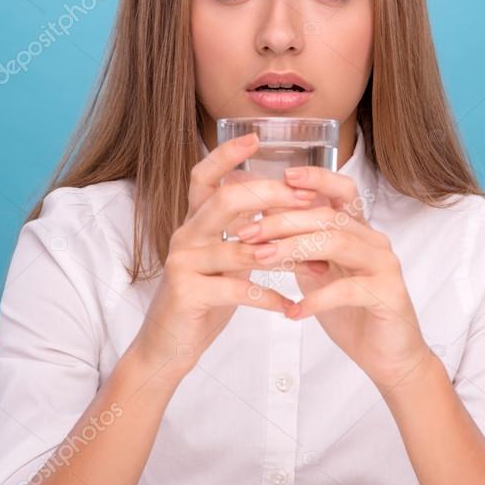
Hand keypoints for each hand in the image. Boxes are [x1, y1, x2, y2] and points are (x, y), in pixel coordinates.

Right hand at [133, 133, 317, 375]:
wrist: (165, 346)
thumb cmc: (202, 301)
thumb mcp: (222, 260)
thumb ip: (242, 232)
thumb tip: (281, 204)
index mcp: (193, 223)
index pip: (204, 177)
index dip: (227, 155)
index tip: (256, 138)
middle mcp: (185, 235)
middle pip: (227, 200)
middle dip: (271, 196)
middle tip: (308, 200)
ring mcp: (183, 263)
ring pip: (239, 248)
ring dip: (284, 255)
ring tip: (318, 263)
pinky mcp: (187, 294)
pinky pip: (236, 289)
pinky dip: (268, 297)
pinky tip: (290, 306)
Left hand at [236, 163, 431, 391]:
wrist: (388, 354)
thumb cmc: (350, 312)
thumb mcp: (317, 273)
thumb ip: (297, 247)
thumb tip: (258, 220)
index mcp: (358, 230)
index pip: (341, 190)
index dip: (315, 178)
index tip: (281, 175)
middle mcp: (374, 241)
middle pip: (328, 216)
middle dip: (284, 220)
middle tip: (248, 232)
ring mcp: (384, 266)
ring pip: (338, 243)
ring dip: (294, 249)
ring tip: (261, 260)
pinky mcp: (388, 295)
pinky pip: (348, 290)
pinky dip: (317, 299)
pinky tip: (293, 311)